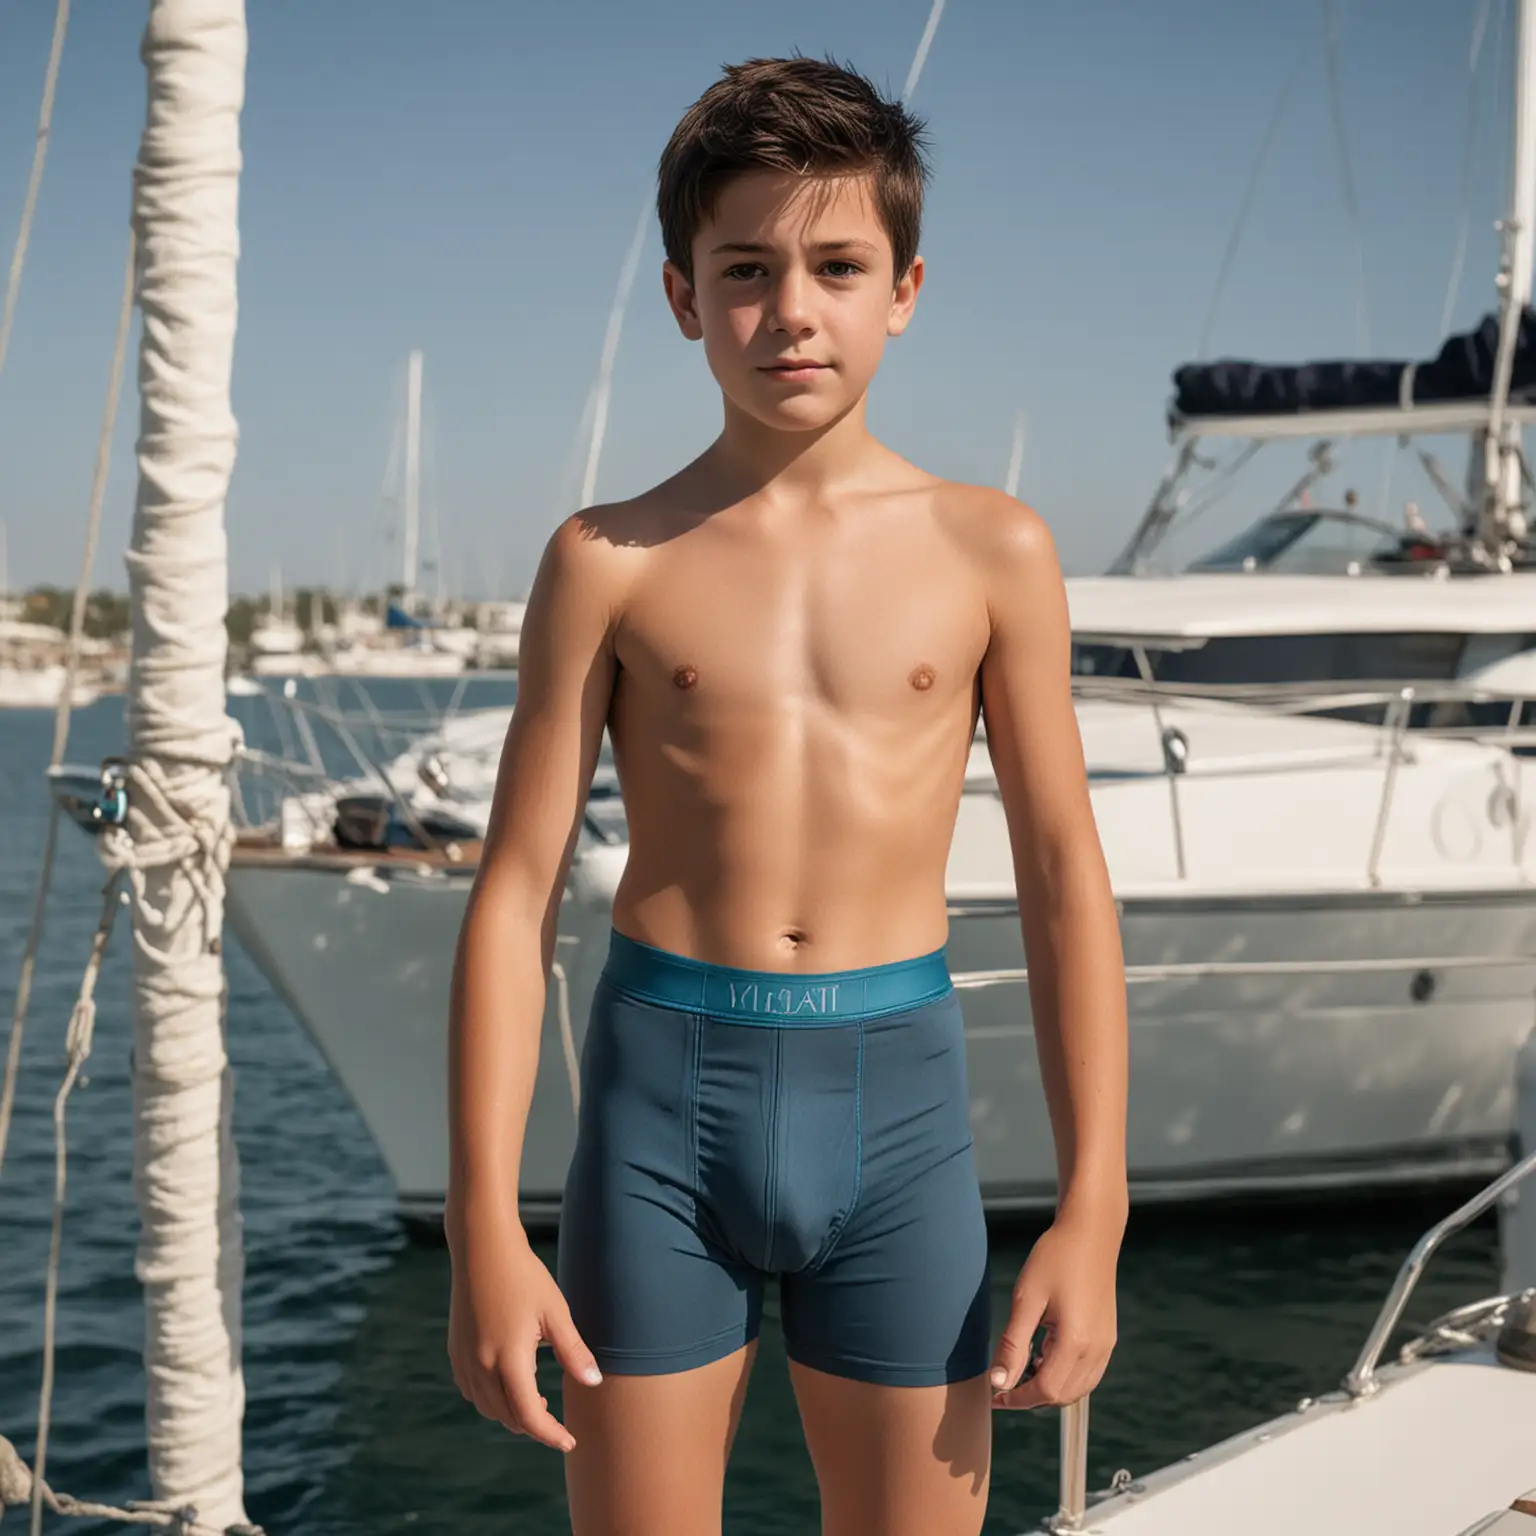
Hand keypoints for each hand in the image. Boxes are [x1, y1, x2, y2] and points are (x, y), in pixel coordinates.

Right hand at [447, 1222, 601, 1450]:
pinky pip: (472, 1391)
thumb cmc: (524, 1276)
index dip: (551, 1434)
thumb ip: (573, 1351)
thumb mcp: (555, 1313)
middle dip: (532, 1425)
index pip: (530, 1416)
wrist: (482, 1248)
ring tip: (535, 1400)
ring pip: (487, 1407)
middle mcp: (481, 1366)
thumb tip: (594, 1383)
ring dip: (510, 1413)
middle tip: (556, 1420)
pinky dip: (491, 1399)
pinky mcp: (455, 1351)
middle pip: (507, 1416)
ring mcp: (464, 1360)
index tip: (570, 1441)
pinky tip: (507, 1383)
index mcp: (509, 1360)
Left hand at [989, 1202, 1121, 1410]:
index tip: (995, 1396)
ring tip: (1024, 1366)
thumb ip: (1013, 1345)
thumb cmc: (1054, 1258)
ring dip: (1050, 1388)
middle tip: (1004, 1383)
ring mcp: (1106, 1345)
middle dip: (1032, 1397)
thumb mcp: (1026, 1299)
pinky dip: (1066, 1376)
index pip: (1046, 1391)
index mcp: (1076, 1342)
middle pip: (1063, 1396)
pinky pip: (1088, 1373)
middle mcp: (1097, 1350)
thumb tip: (998, 1382)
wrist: (1090, 1232)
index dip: (1018, 1399)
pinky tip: (1045, 1355)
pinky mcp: (1108, 1337)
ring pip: (1078, 1389)